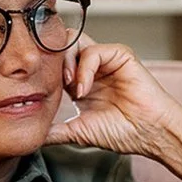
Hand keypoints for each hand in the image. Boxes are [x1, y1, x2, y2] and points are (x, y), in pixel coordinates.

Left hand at [46, 34, 181, 158]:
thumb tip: (33, 139)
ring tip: (70, 87)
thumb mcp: (79, 132)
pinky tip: (84, 88)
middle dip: (51, 62)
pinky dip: (84, 68)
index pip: (53, 64)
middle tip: (53, 85)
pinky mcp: (120, 55)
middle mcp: (91, 68)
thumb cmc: (122, 133)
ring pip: (73, 42)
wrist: (149, 133)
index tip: (37, 91)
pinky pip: (94, 50)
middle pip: (60, 46)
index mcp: (80, 82)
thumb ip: (56, 132)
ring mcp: (105, 60)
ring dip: (66, 63)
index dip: (43, 73)